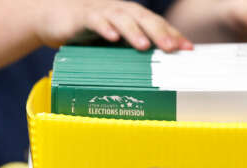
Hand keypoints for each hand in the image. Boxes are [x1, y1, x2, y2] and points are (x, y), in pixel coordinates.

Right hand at [33, 0, 192, 51]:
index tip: (189, 49)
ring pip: (122, 18)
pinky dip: (104, 27)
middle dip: (160, 33)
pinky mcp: (83, 16)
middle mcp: (123, 12)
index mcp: (135, 18)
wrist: (57, 18)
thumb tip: (157, 77)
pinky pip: (95, 20)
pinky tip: (111, 37)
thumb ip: (133, 54)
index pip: (158, 25)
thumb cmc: (93, 35)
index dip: (174, 35)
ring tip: (145, 46)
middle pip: (145, 19)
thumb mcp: (117, 45)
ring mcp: (103, 12)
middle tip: (172, 48)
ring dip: (134, 32)